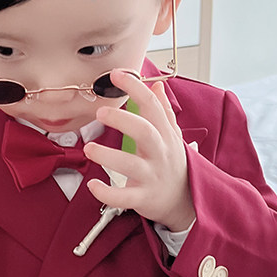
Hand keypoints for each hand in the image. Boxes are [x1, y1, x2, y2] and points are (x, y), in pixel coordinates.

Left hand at [83, 69, 195, 231]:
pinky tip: (92, 184)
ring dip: (107, 156)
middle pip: (144, 132)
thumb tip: (157, 86)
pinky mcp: (143, 197)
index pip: (151, 106)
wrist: (186, 201)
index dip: (135, 88)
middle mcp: (159, 153)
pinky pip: (124, 197)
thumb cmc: (173, 165)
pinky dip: (107, 192)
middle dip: (122, 120)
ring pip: (131, 165)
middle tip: (100, 113)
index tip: (116, 75)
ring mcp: (151, 176)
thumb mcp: (173, 136)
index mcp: (164, 135)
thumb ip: (163, 111)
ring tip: (89, 148)